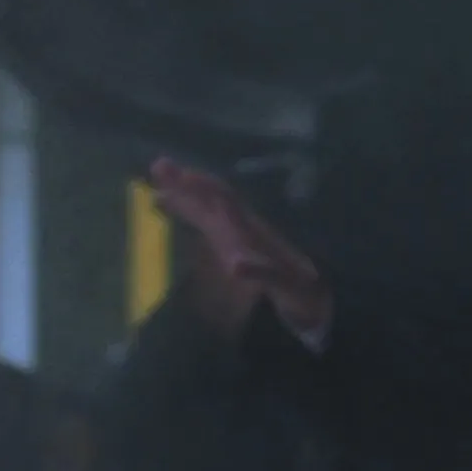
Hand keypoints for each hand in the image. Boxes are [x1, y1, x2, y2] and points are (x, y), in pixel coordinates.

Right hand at [149, 157, 333, 334]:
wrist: (316, 305)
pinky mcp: (235, 251)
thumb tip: (235, 264)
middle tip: (157, 166)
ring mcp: (239, 239)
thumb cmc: (301, 296)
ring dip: (183, 199)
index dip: (204, 187)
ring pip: (207, 212)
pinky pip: (206, 227)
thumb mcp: (286, 286)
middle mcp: (245, 230)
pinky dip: (187, 217)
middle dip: (187, 184)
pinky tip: (171, 213)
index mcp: (254, 233)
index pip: (225, 202)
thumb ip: (263, 273)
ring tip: (154, 193)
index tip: (181, 174)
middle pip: (213, 199)